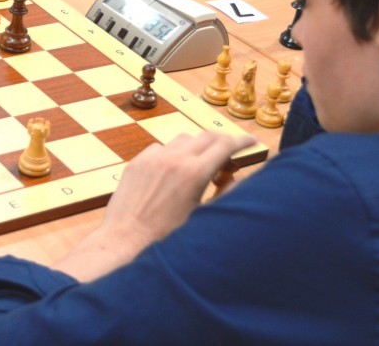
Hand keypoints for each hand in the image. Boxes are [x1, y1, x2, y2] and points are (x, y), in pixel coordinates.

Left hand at [99, 132, 256, 247]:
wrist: (126, 241)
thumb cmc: (167, 238)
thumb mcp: (203, 217)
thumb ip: (225, 194)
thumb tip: (237, 178)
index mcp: (195, 173)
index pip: (226, 145)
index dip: (242, 141)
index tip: (252, 141)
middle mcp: (174, 159)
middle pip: (206, 136)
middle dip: (222, 142)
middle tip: (230, 154)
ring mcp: (153, 158)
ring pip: (183, 140)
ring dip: (197, 147)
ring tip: (201, 166)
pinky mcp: (137, 162)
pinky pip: (160, 148)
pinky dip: (173, 154)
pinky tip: (174, 171)